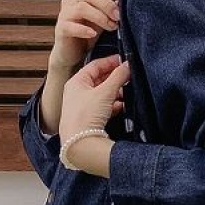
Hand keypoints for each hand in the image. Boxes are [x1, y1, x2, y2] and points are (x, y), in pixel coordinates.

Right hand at [50, 0, 121, 69]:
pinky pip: (70, 26)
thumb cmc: (90, 33)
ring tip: (111, 27)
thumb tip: (124, 2)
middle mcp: (72, 0)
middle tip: (118, 16)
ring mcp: (65, 14)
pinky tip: (93, 34)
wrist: (73, 53)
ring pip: (81, 8)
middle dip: (107, 4)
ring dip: (100, 17)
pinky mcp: (61, 29)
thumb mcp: (104, 19)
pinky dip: (83, 29)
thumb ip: (111, 10)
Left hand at [59, 55, 130, 171]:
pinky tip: (123, 107)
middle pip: (99, 80)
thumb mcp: (105, 92)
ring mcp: (82, 107)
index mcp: (76, 82)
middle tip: (128, 77)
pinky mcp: (89, 120)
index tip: (124, 61)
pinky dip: (113, 105)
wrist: (80, 143)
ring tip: (127, 93)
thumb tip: (128, 65)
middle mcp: (77, 93)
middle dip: (114, 78)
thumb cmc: (85, 115)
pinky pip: (103, 108)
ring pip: (102, 95)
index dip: (110, 62)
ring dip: (115, 93)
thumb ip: (118, 77)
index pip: (95, 66)